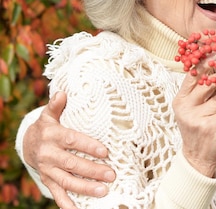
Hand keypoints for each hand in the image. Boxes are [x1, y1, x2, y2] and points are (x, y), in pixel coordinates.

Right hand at [23, 92, 115, 208]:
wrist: (28, 144)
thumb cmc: (48, 127)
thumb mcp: (49, 115)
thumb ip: (56, 105)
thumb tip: (62, 92)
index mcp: (52, 135)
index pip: (72, 140)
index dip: (88, 146)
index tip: (105, 151)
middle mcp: (49, 154)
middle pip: (72, 164)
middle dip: (92, 170)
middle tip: (111, 174)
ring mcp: (48, 170)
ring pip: (67, 181)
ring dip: (85, 188)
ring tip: (104, 191)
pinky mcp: (48, 181)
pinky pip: (58, 194)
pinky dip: (68, 204)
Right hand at [173, 64, 215, 176]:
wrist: (196, 158)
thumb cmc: (199, 129)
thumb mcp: (196, 109)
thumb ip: (203, 93)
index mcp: (181, 99)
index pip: (192, 76)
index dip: (205, 63)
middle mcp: (185, 107)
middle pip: (208, 84)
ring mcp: (195, 117)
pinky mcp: (207, 127)